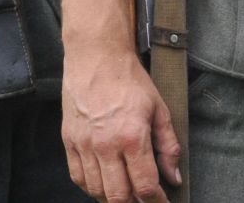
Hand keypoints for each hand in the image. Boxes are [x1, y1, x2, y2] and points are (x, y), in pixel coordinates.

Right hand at [60, 42, 181, 202]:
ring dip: (113, 198)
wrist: (96, 56)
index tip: (162, 202)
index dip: (156, 201)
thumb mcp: (159, 109)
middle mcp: (105, 145)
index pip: (145, 187)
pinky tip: (103, 183)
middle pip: (119, 196)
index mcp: (131, 137)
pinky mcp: (69, 140)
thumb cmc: (128, 79)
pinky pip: (78, 176)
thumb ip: (168, 147)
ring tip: (125, 192)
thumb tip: (174, 178)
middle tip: (144, 199)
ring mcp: (84, 144)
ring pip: (96, 191)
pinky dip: (91, 187)